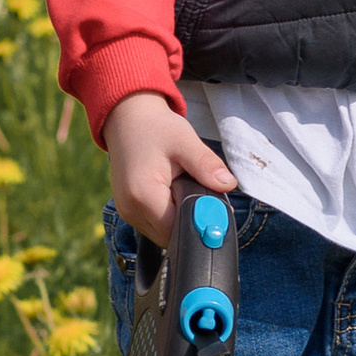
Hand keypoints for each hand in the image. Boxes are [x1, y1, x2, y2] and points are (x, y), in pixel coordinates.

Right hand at [104, 90, 233, 241]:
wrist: (127, 119)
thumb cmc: (155, 128)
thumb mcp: (185, 141)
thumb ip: (206, 165)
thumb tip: (228, 184)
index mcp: (143, 195)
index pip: (178, 230)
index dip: (200, 223)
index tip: (216, 209)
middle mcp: (131, 210)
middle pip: (171, 237)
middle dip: (191, 221)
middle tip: (205, 198)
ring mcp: (127, 213)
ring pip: (163, 234)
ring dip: (180, 219)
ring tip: (185, 189)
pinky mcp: (129, 211)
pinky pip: (155, 225)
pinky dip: (169, 215)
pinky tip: (175, 193)